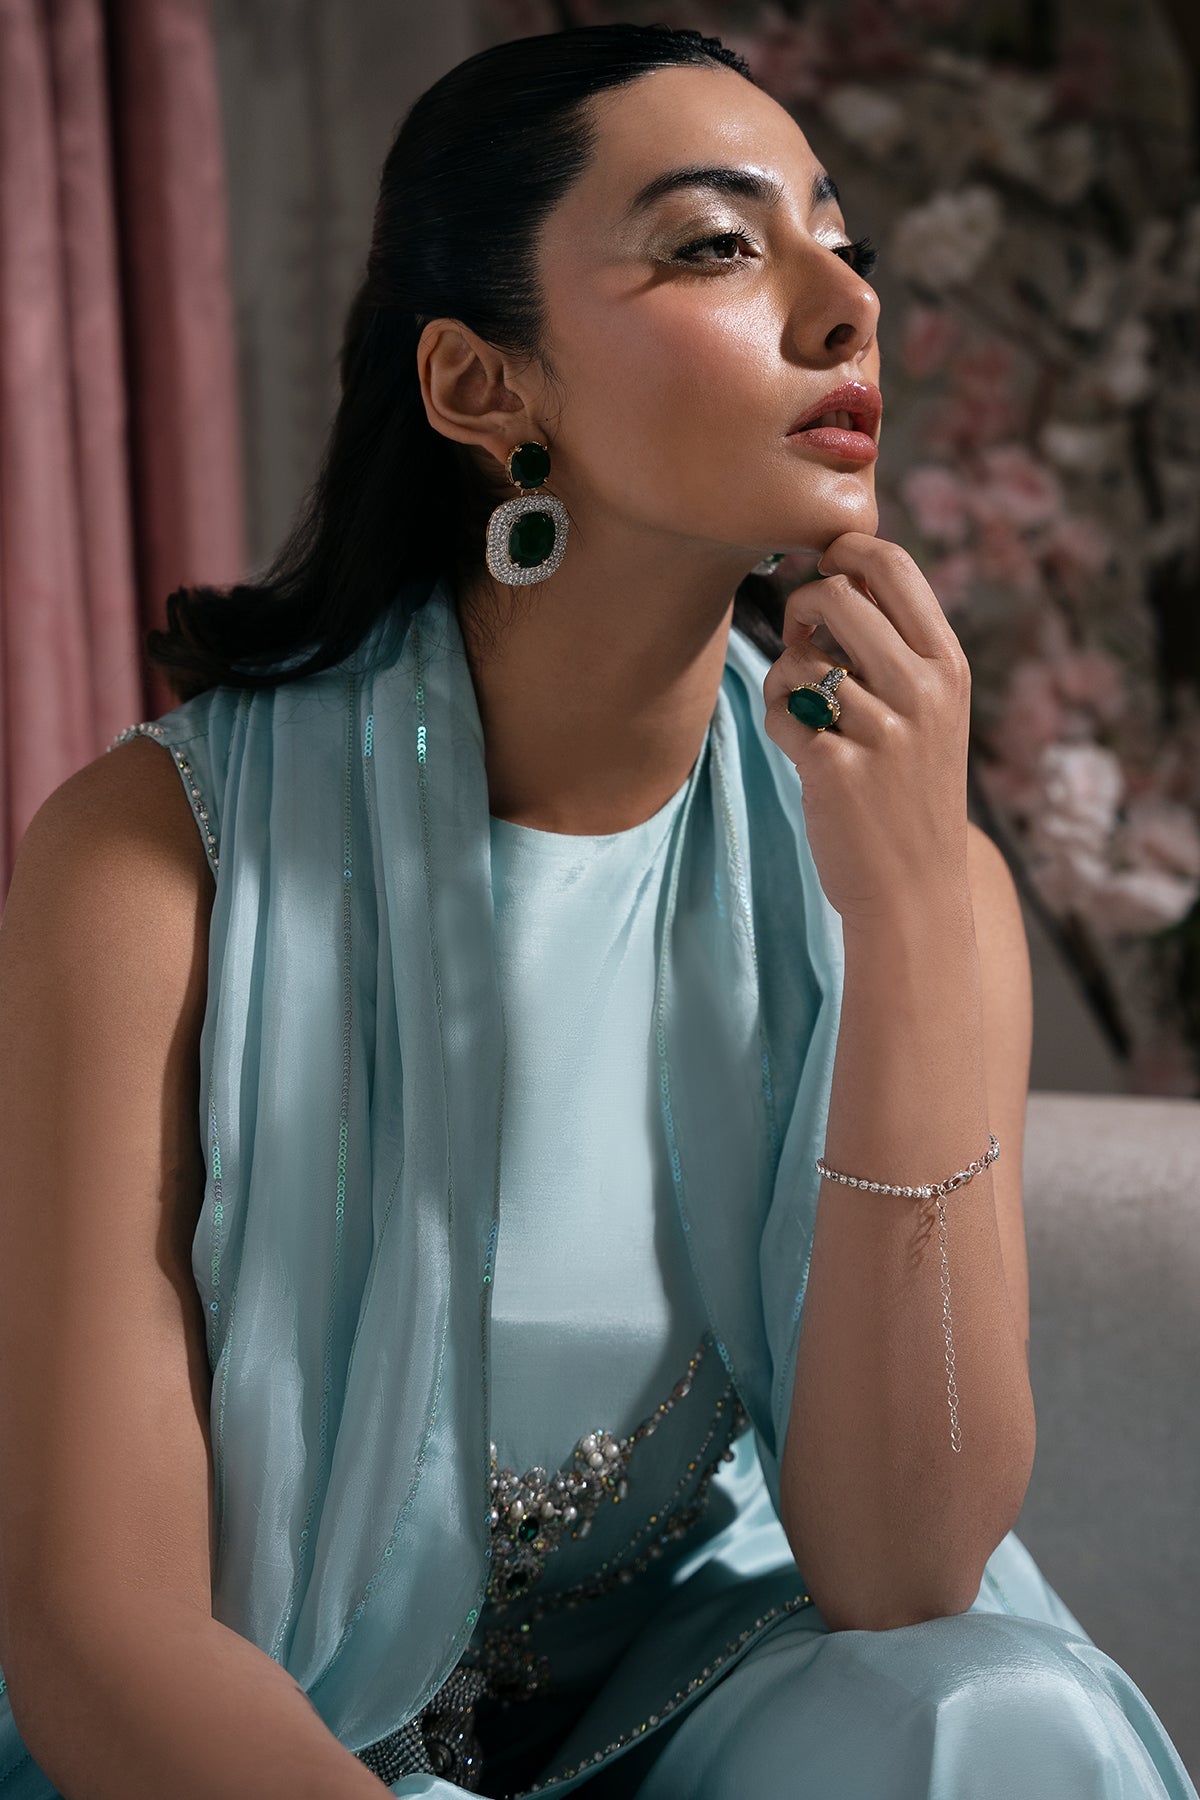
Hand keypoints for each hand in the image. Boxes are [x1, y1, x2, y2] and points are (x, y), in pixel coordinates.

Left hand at [761, 532, 972, 932]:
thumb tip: (838, 576)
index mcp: (948, 667)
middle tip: (800, 635)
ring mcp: (882, 732)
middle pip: (837, 597)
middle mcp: (922, 692)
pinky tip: (798, 747)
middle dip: (801, 606)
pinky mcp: (836, 770)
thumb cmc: (912, 793)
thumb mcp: (932, 713)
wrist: (915, 891)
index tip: (823, 567)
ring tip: (805, 712)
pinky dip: (775, 722)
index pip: (895, 567)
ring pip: (797, 661)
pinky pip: (778, 713)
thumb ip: (897, 649)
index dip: (846, 549)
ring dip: (784, 679)